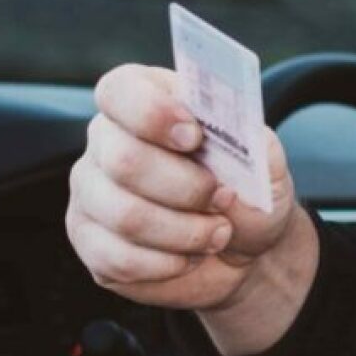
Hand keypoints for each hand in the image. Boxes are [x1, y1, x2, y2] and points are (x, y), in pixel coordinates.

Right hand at [67, 64, 316, 352]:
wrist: (242, 247)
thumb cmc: (246, 191)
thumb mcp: (266, 164)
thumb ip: (254, 147)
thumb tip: (231, 149)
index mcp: (143, 101)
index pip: (119, 91)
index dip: (153, 114)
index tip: (194, 137)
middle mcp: (106, 142)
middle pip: (124, 160)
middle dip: (187, 188)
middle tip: (222, 198)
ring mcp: (90, 193)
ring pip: (126, 216)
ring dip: (186, 232)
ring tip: (218, 232)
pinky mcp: (89, 242)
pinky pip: (120, 258)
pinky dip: (168, 264)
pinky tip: (188, 256)